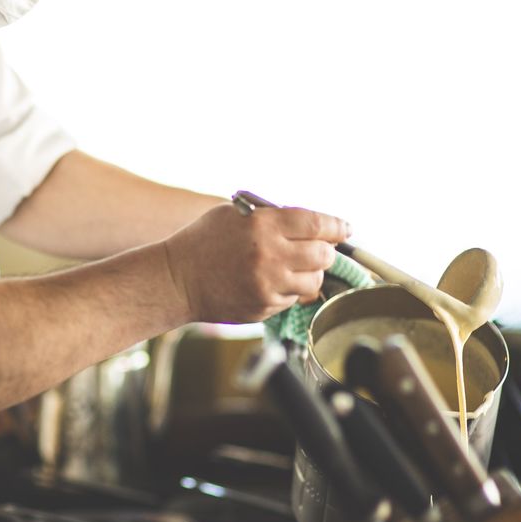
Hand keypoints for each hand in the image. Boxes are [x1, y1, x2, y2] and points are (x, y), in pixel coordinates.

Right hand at [163, 202, 350, 324]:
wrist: (176, 280)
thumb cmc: (203, 241)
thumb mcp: (233, 214)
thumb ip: (272, 216)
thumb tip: (311, 225)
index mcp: (263, 226)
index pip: (317, 224)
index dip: (336, 226)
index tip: (345, 229)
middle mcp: (270, 256)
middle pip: (323, 255)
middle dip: (324, 251)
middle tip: (317, 249)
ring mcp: (268, 285)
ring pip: (313, 281)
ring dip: (309, 273)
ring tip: (290, 267)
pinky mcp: (264, 307)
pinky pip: (293, 299)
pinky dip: (289, 291)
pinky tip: (270, 282)